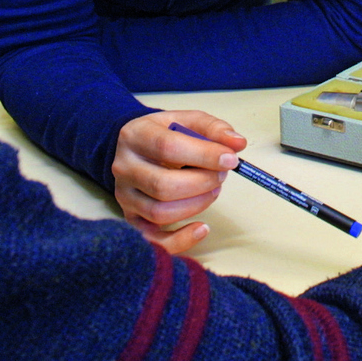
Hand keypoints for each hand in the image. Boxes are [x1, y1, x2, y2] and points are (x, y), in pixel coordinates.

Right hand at [113, 110, 246, 253]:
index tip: (230, 159)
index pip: (167, 147)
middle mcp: (124, 168)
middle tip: (221, 176)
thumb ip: (214, 129)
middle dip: (202, 183)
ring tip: (213, 190)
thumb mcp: (188, 121)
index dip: (203, 155)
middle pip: (163, 185)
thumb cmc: (165, 134)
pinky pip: (154, 241)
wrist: (136, 148)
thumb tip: (237, 144)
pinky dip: (181, 240)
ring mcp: (125, 196)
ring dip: (197, 205)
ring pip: (160, 213)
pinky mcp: (132, 219)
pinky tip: (202, 228)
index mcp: (136, 136)